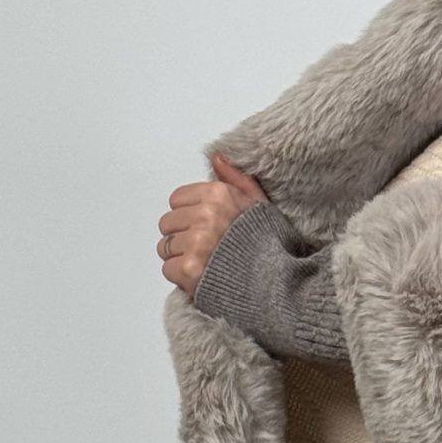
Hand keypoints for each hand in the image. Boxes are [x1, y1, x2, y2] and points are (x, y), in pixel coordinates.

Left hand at [157, 151, 267, 296]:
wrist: (277, 285)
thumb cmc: (268, 247)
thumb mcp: (259, 204)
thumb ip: (236, 179)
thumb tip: (217, 157)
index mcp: (219, 195)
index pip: (176, 199)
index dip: (189, 214)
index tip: (205, 226)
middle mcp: (205, 216)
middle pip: (168, 223)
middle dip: (182, 235)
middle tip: (205, 248)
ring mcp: (196, 244)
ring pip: (165, 247)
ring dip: (181, 256)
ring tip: (206, 263)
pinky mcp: (189, 270)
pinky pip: (168, 269)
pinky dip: (181, 276)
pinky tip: (202, 276)